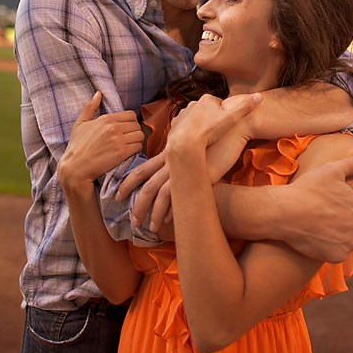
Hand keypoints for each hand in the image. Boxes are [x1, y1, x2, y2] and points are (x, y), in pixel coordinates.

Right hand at [57, 92, 144, 190]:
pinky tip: (129, 153)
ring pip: (140, 135)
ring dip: (137, 141)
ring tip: (130, 146)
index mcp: (105, 119)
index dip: (130, 123)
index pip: (131, 115)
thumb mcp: (80, 124)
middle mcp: (113, 127)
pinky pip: (139, 147)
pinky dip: (136, 150)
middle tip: (129, 140)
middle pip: (137, 125)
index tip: (126, 131)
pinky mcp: (122, 153)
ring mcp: (118, 140)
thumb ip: (90, 107)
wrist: (75, 168)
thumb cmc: (76, 147)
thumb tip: (98, 93)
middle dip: (134, 132)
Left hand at [121, 95, 258, 231]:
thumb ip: (187, 148)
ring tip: (151, 228)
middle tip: (131, 220)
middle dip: (137, 203)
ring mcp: (182, 167)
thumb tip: (182, 154)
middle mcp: (172, 160)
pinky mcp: (195, 173)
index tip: (119, 194)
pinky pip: (177, 194)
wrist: (233, 124)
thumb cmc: (218, 132)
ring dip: (153, 212)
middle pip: (146, 182)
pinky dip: (171, 209)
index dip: (129, 182)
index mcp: (170, 153)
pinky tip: (169, 222)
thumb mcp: (198, 139)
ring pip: (158, 191)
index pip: (143, 168)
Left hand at [167, 93, 260, 152]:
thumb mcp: (232, 118)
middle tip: (218, 134)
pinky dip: (190, 133)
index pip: (220, 105)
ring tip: (207, 140)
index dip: (226, 117)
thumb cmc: (210, 131)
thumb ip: (246, 107)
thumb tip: (260, 95)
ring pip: (196, 119)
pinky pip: (185, 128)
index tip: (227, 126)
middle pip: (208, 111)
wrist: (186, 143)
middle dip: (213, 120)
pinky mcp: (175, 125)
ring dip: (201, 126)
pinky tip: (195, 142)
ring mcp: (183, 113)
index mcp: (208, 99)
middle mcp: (193, 103)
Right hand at [279, 156, 352, 263]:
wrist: (285, 212)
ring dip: (342, 238)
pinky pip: (338, 254)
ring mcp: (347, 244)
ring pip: (350, 243)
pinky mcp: (335, 256)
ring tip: (324, 229)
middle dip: (351, 224)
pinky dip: (331, 249)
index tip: (344, 207)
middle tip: (332, 218)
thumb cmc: (308, 189)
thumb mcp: (331, 170)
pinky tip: (319, 239)